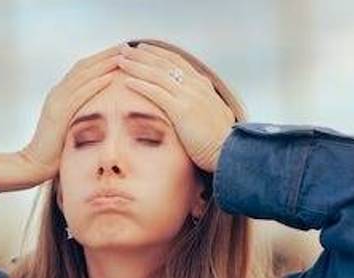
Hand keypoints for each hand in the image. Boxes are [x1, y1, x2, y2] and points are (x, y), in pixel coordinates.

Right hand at [18, 44, 121, 181]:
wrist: (34, 164)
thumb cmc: (57, 150)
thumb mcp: (73, 126)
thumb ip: (85, 113)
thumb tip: (108, 111)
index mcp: (61, 94)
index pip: (84, 69)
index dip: (103, 58)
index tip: (123, 52)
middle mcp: (58, 92)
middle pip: (84, 66)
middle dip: (106, 55)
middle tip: (127, 46)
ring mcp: (56, 101)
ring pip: (82, 76)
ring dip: (103, 64)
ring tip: (123, 56)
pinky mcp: (57, 113)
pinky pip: (78, 94)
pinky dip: (95, 84)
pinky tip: (110, 77)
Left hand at [113, 43, 236, 172]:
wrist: (232, 152)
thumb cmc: (222, 141)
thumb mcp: (214, 116)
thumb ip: (202, 105)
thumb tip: (193, 107)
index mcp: (203, 85)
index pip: (177, 62)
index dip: (159, 54)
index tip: (143, 49)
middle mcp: (196, 86)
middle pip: (164, 64)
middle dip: (143, 54)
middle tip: (125, 49)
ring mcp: (189, 96)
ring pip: (158, 75)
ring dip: (137, 65)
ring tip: (121, 61)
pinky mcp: (182, 110)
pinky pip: (157, 93)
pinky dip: (141, 85)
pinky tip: (127, 81)